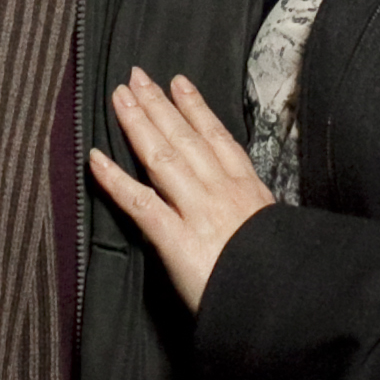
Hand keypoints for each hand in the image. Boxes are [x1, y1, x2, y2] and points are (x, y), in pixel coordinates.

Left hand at [88, 68, 275, 311]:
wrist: (284, 302)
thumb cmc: (279, 274)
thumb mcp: (276, 234)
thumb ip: (255, 215)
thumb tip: (245, 209)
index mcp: (248, 191)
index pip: (218, 139)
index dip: (196, 109)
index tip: (179, 84)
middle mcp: (221, 193)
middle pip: (185, 138)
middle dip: (159, 105)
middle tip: (136, 78)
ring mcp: (198, 212)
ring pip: (162, 158)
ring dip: (138, 124)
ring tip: (119, 97)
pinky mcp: (177, 239)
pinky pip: (140, 203)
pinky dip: (115, 179)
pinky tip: (95, 160)